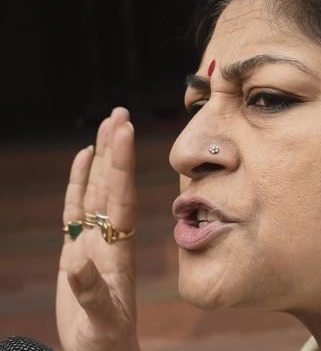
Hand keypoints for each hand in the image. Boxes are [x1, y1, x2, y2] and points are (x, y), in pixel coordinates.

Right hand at [56, 108, 139, 350]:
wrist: (103, 350)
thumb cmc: (105, 340)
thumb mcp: (101, 320)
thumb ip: (90, 291)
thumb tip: (76, 261)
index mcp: (119, 248)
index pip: (122, 197)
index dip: (121, 165)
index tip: (125, 131)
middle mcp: (110, 236)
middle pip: (112, 185)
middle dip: (116, 149)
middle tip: (119, 112)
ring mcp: (95, 238)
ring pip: (97, 190)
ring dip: (102, 158)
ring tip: (106, 125)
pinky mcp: (79, 246)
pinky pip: (77, 208)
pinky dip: (78, 182)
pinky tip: (82, 159)